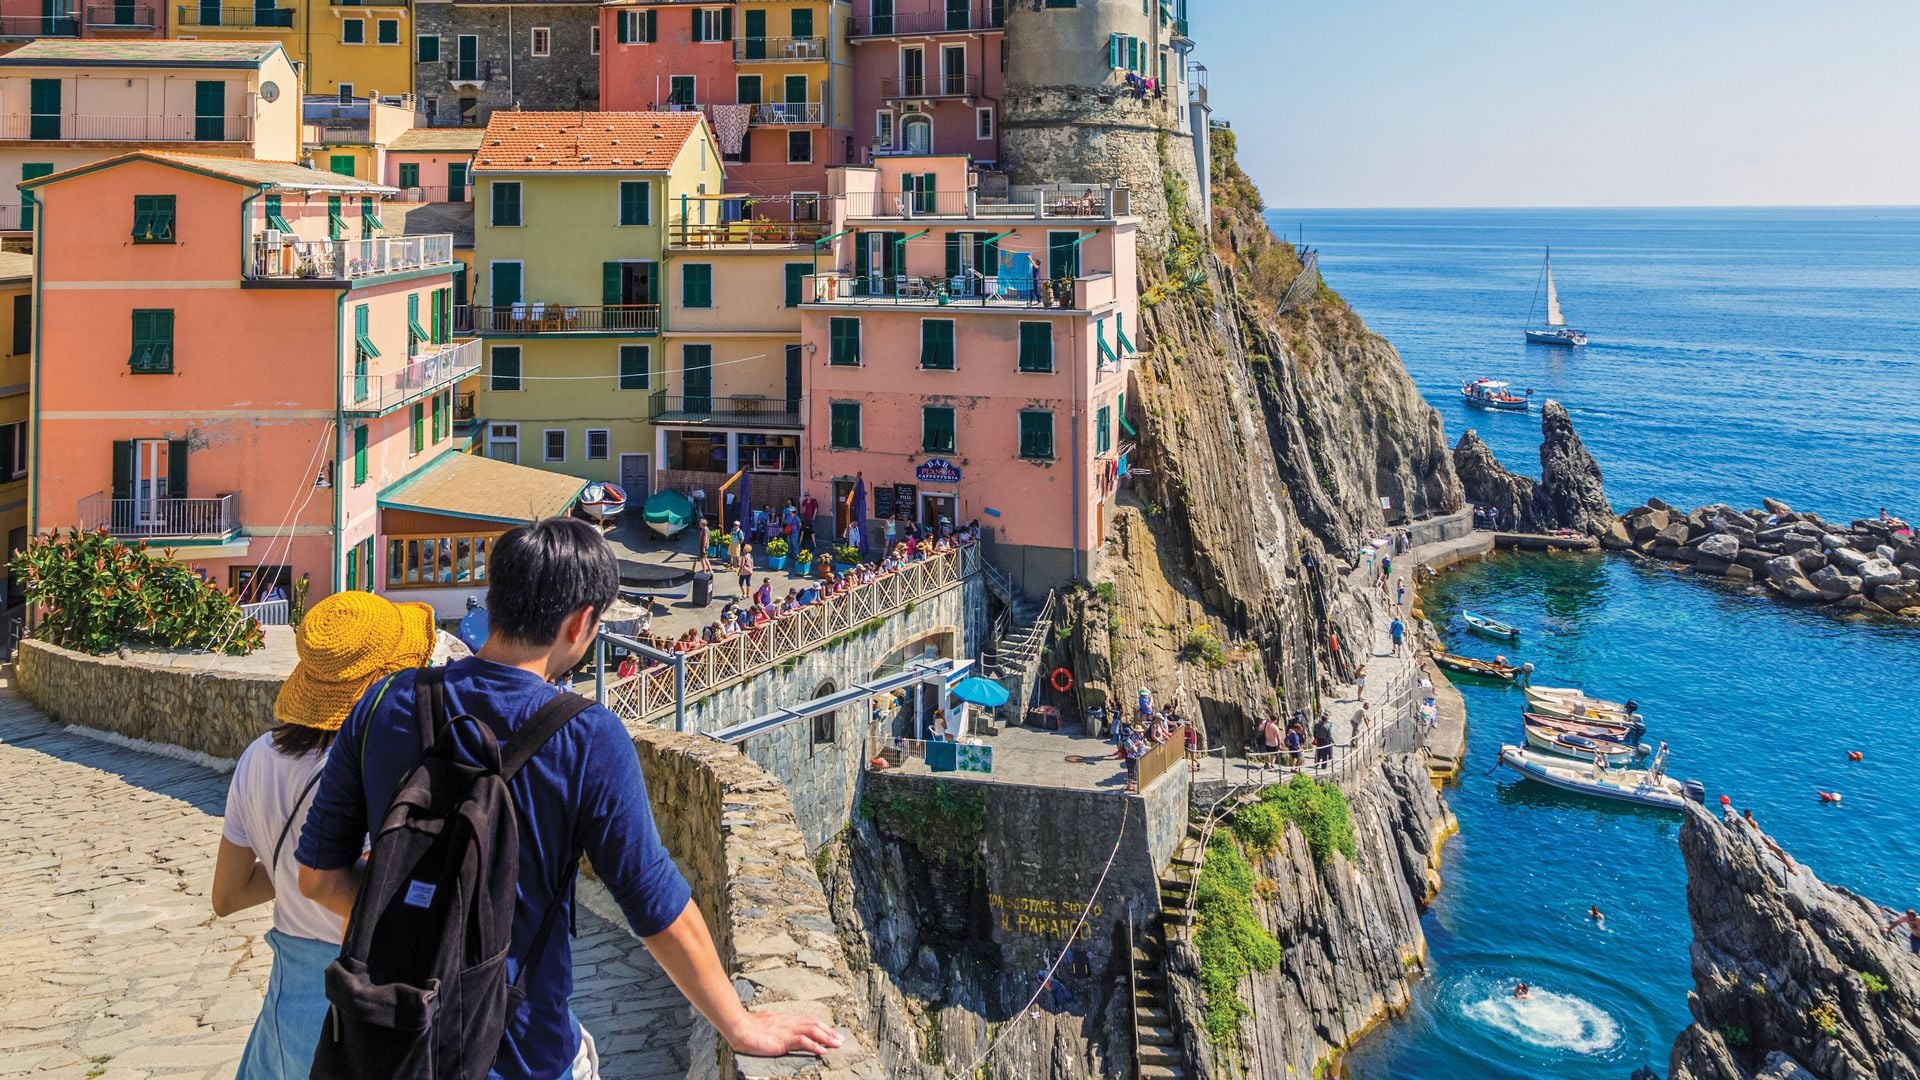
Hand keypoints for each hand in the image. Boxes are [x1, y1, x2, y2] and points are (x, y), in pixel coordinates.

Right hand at [722, 1010, 844, 1057]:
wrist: (738, 1027)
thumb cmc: (748, 1028)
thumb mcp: (767, 1027)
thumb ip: (776, 1030)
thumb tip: (780, 1034)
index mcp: (786, 1020)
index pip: (808, 1021)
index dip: (822, 1026)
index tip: (832, 1032)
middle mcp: (789, 1023)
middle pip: (814, 1024)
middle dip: (829, 1032)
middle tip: (841, 1039)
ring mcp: (786, 1031)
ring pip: (812, 1030)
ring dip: (827, 1038)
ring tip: (837, 1044)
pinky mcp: (782, 1040)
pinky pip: (802, 1041)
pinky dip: (814, 1045)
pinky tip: (822, 1051)